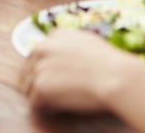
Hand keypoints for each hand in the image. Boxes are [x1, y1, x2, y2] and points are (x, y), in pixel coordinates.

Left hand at [21, 29, 143, 112]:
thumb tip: (66, 56)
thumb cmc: (109, 62)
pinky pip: (35, 103)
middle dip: (39, 81)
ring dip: (41, 96)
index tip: (54, 77)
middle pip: (29, 69)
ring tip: (60, 100)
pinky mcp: (40, 87)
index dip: (46, 67)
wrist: (115, 76)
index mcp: (55, 36)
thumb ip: (71, 45)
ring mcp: (39, 67)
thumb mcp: (89, 41)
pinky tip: (60, 107)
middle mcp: (43, 47)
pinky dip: (46, 108)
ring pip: (29, 87)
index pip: (38, 53)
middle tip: (55, 93)